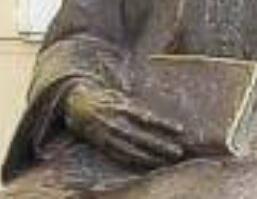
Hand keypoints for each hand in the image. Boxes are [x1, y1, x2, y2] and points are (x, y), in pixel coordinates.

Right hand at [62, 79, 184, 168]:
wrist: (75, 103)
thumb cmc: (102, 97)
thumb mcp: (118, 93)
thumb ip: (134, 101)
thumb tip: (155, 103)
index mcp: (121, 107)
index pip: (147, 118)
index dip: (164, 125)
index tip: (180, 131)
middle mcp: (115, 122)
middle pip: (143, 137)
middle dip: (161, 146)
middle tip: (178, 152)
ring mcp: (108, 135)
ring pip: (132, 150)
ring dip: (150, 157)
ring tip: (165, 160)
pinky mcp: (102, 145)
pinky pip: (120, 156)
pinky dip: (134, 161)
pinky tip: (146, 164)